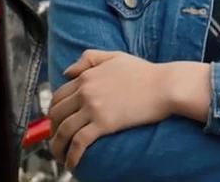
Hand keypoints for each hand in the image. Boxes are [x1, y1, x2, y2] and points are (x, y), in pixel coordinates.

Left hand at [49, 50, 171, 169]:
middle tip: (58, 139)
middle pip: (56, 114)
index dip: (54, 111)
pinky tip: (72, 163)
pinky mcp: (104, 123)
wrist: (166, 85)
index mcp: (87, 76)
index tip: (57, 121)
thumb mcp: (116, 56)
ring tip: (60, 155)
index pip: (59, 96)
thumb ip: (90, 58)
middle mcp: (86, 91)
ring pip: (63, 130)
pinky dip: (71, 155)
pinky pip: (79, 142)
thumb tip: (67, 72)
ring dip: (57, 147)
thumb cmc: (146, 72)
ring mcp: (94, 108)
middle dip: (52, 130)